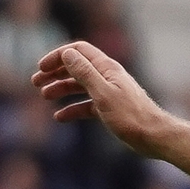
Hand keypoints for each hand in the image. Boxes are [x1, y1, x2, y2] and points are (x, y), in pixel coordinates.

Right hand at [31, 41, 176, 155]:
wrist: (154, 137)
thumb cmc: (131, 116)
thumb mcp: (103, 94)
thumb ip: (85, 73)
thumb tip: (67, 54)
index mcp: (107, 68)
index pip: (78, 51)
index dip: (58, 56)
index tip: (41, 68)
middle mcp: (107, 77)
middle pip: (77, 67)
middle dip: (55, 72)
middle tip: (35, 82)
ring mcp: (109, 92)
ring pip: (80, 86)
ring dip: (61, 88)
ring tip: (45, 96)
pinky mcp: (111, 109)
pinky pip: (87, 104)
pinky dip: (73, 108)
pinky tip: (60, 116)